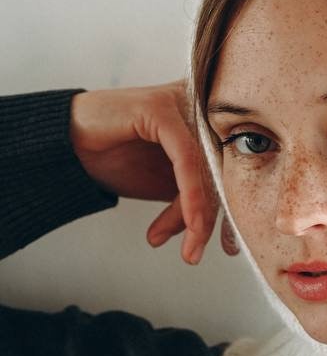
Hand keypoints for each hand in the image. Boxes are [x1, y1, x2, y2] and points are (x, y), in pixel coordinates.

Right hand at [69, 81, 240, 265]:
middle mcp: (200, 107)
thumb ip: (192, 198)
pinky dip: (190, 197)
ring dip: (197, 217)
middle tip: (197, 252)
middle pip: (220, 171)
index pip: (229, 170)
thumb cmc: (118, 159)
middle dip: (209, 219)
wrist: (68, 145)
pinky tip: (189, 225)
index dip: (228, 211)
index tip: (227, 247)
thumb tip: (215, 225)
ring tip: (187, 250)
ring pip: (206, 169)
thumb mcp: (163, 187)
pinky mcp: (162, 109)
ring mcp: (183, 103)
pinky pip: (188, 159)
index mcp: (208, 122)